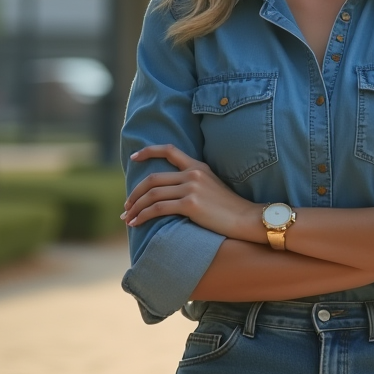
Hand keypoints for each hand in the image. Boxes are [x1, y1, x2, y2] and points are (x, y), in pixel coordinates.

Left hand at [123, 145, 260, 240]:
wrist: (247, 218)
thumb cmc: (230, 208)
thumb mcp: (212, 186)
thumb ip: (194, 183)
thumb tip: (171, 192)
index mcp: (198, 166)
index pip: (170, 150)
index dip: (149, 151)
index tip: (134, 158)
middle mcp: (193, 173)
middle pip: (153, 178)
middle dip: (134, 193)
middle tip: (126, 205)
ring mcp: (191, 188)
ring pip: (152, 194)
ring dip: (135, 207)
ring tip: (127, 218)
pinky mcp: (190, 204)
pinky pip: (158, 208)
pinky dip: (143, 216)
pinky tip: (136, 223)